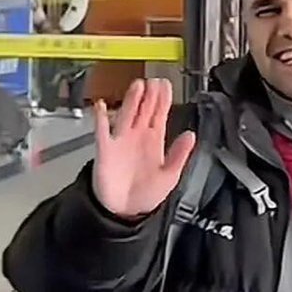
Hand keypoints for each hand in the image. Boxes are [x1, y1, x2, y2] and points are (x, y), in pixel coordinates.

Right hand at [92, 78, 195, 219]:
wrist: (124, 212)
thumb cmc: (145, 194)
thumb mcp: (169, 176)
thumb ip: (179, 155)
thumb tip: (191, 135)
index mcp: (154, 142)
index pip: (160, 115)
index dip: (163, 100)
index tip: (166, 85)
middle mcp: (137, 137)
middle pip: (144, 110)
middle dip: (149, 94)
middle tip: (154, 79)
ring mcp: (121, 141)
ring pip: (127, 115)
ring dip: (131, 100)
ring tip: (138, 85)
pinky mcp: (105, 150)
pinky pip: (101, 130)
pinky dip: (101, 118)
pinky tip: (101, 106)